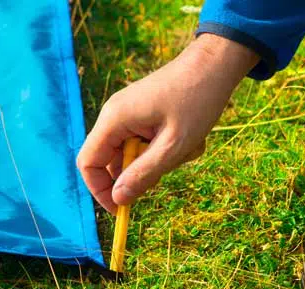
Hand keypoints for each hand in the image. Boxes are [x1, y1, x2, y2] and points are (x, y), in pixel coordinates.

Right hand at [77, 34, 257, 212]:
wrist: (216, 64)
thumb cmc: (197, 100)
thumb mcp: (174, 145)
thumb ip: (144, 174)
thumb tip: (118, 199)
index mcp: (114, 120)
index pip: (89, 163)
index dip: (100, 190)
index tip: (123, 208)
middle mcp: (115, 115)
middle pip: (113, 161)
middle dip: (142, 172)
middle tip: (172, 164)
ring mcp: (129, 113)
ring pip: (134, 154)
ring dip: (160, 160)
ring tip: (188, 145)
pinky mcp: (143, 113)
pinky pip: (146, 142)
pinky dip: (167, 147)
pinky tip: (189, 136)